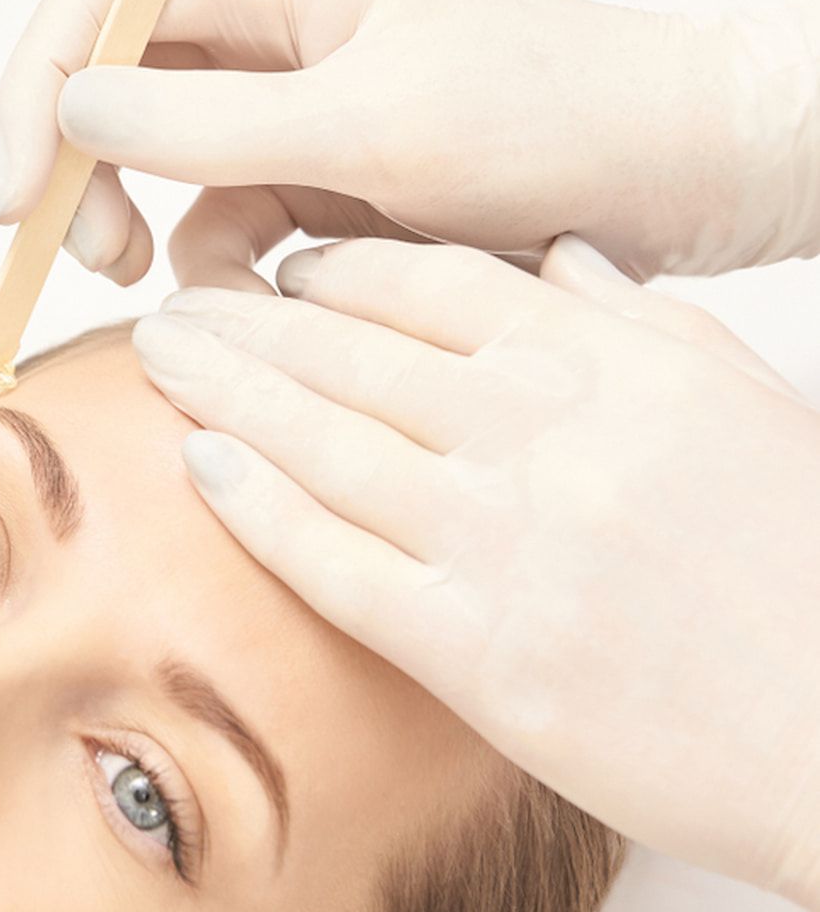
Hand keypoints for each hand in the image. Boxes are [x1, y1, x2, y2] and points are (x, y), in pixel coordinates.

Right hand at [0, 0, 819, 283]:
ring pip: (154, 170)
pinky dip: (221, 273)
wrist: (671, 174)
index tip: (14, 198)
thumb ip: (210, 122)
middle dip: (82, 175)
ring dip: (150, 234)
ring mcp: (286, 111)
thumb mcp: (370, 125)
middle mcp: (267, 33)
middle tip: (92, 258)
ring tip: (187, 295)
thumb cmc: (548, 120)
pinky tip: (261, 303)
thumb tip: (71, 110)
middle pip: (108, 87)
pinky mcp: (311, 182)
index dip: (33, 91)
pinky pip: (218, 226)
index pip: (101, 2)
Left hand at [129, 234, 819, 911]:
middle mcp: (547, 438)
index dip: (338, 271)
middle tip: (171, 305)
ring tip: (156, 359)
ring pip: (327, 443)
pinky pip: (337, 564)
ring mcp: (506, 544)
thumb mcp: (743, 404)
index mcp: (612, 367)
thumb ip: (638, 322)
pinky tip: (199, 465)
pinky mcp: (480, 654)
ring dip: (226, 393)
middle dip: (247, 322)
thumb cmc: (807, 564)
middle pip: (356, 355)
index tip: (279, 270)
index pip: (437, 287)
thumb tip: (555, 257)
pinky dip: (258, 508)